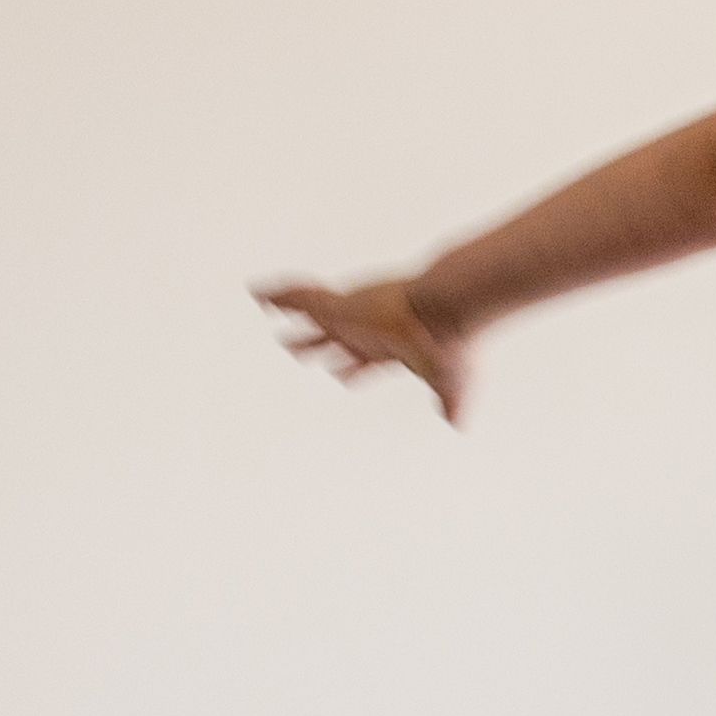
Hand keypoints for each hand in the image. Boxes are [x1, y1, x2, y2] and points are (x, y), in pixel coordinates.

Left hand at [260, 270, 478, 422]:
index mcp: (386, 348)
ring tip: (268, 306)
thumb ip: (451, 400)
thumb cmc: (447, 345)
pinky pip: (298, 296)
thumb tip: (460, 425)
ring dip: (290, 310)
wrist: (442, 313)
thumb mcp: (449, 378)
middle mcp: (365, 329)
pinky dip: (277, 293)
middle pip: (333, 338)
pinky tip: (255, 290)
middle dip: (314, 345)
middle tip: (295, 351)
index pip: (364, 360)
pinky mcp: (338, 306)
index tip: (341, 375)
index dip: (351, 369)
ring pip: (311, 313)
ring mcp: (349, 315)